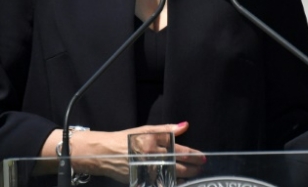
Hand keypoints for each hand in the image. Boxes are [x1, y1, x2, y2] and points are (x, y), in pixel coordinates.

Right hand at [71, 122, 204, 182]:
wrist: (105, 153)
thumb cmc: (126, 139)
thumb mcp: (146, 130)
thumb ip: (167, 129)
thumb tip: (185, 126)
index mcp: (154, 143)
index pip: (180, 151)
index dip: (193, 155)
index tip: (202, 157)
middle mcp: (151, 158)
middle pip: (178, 165)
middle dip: (192, 168)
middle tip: (201, 168)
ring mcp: (147, 171)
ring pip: (171, 177)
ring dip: (185, 177)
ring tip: (193, 176)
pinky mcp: (142, 180)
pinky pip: (160, 184)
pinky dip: (171, 184)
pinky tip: (178, 183)